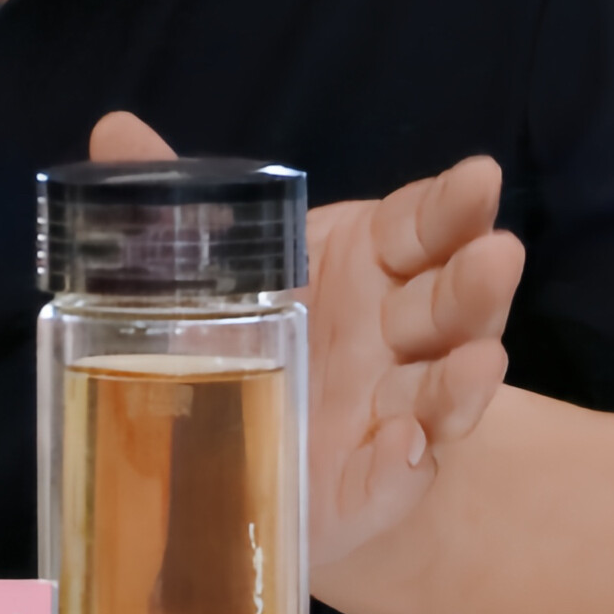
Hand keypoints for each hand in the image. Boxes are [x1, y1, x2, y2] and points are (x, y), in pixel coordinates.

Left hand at [84, 112, 522, 572]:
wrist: (250, 461)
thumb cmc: (256, 338)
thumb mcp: (214, 269)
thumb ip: (177, 206)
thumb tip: (116, 131)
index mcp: (369, 264)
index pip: (421, 226)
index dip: (451, 204)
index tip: (479, 178)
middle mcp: (397, 333)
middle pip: (450, 302)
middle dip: (476, 280)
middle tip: (497, 254)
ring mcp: (394, 408)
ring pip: (444, 387)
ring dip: (466, 376)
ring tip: (479, 361)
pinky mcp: (373, 482)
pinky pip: (397, 474)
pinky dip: (404, 463)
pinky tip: (406, 446)